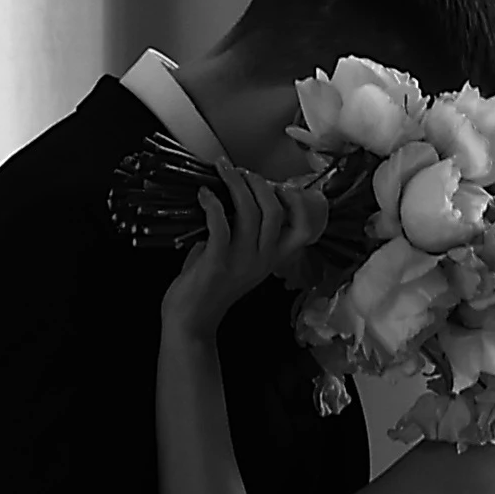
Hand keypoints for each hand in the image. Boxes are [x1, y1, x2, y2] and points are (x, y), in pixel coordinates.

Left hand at [161, 159, 328, 336]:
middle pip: (274, 211)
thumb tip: (234, 196)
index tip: (279, 185)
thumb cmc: (210, 286)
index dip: (297, 202)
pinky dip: (211, 203)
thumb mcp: (238, 259)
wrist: (191, 321)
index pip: (303, 229)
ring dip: (235, 184)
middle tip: (241, 171)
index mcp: (272, 259)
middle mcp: (262, 259)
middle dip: (259, 183)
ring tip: (223, 171)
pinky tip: (204, 194)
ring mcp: (241, 261)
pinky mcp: (217, 262)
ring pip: (250, 212)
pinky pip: (220, 223)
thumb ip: (243, 232)